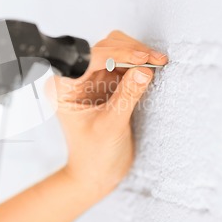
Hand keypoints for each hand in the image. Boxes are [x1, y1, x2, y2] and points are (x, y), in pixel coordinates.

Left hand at [49, 30, 167, 195]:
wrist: (97, 173)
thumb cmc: (93, 156)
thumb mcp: (111, 126)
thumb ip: (127, 96)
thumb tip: (143, 70)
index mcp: (64, 87)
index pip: (90, 58)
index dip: (117, 53)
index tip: (142, 59)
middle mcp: (76, 79)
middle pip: (104, 48)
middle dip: (130, 51)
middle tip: (155, 60)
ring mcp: (93, 80)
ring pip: (116, 51)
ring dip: (137, 54)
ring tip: (157, 63)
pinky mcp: (108, 84)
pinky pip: (124, 64)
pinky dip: (139, 63)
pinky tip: (151, 69)